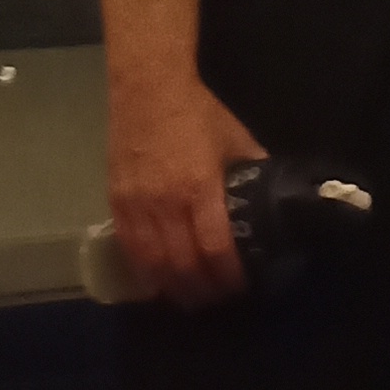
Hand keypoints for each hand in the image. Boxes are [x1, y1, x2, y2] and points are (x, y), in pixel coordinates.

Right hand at [107, 75, 264, 307]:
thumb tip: (274, 193)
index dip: (227, 273)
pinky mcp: (116, 203)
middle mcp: (165, 202)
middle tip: (217, 299)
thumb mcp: (236, 138)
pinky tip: (158, 280)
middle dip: (201, 289)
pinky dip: (145, 271)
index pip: (214, 246)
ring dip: (172, 287)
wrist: (147, 90)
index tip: (240, 285)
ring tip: (190, 297)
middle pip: (182, 264)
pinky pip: (129, 249)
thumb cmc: (198, 113)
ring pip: (152, 264)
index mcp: (200, 186)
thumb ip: (253, 169)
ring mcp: (136, 205)